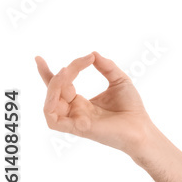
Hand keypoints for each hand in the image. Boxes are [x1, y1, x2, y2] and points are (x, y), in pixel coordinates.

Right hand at [36, 51, 153, 156]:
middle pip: (54, 90)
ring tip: (68, 70)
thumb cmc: (132, 108)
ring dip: (55, 84)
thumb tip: (93, 53)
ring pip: (50, 102)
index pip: (58, 86)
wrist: (142, 127)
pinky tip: (65, 88)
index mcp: (80, 102)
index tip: (39, 58)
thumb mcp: (120, 80)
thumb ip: (106, 67)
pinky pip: (52, 118)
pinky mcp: (77, 128)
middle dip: (60, 73)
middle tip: (83, 60)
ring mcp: (74, 120)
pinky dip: (52, 102)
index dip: (46, 73)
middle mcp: (74, 111)